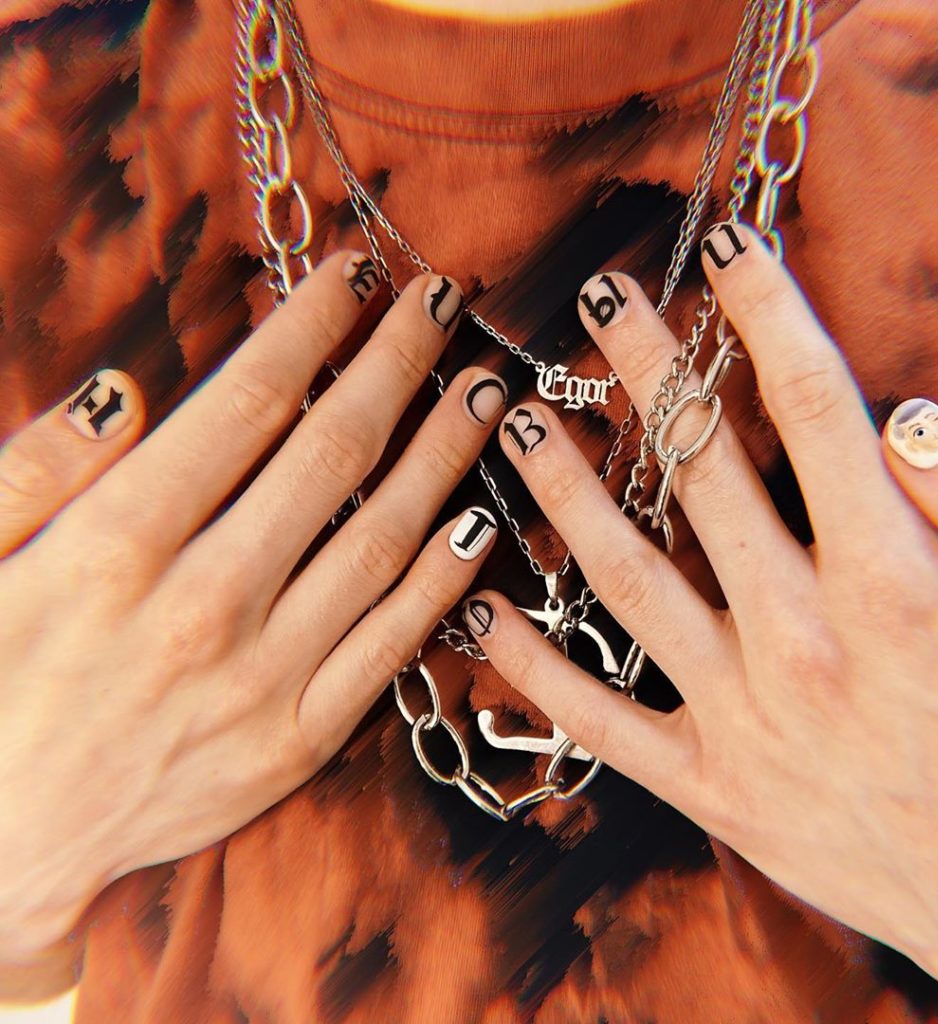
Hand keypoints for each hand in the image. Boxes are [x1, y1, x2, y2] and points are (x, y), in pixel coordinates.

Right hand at [0, 252, 505, 970]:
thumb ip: (38, 471)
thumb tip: (125, 388)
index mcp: (115, 547)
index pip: (244, 405)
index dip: (310, 327)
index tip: (355, 276)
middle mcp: (202, 606)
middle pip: (329, 454)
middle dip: (394, 364)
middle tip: (442, 301)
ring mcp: (260, 680)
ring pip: (378, 541)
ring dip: (441, 455)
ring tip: (483, 391)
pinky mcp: (295, 743)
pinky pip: (388, 647)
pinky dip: (440, 581)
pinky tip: (479, 521)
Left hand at [464, 223, 937, 1022]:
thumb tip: (908, 416)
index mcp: (895, 579)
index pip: (817, 407)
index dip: (768, 312)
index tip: (725, 243)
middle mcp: (804, 636)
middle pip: (706, 470)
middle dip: (650, 371)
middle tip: (595, 295)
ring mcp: (745, 716)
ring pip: (628, 579)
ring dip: (565, 493)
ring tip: (513, 423)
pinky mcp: (713, 787)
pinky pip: (603, 719)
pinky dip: (535, 668)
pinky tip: (477, 616)